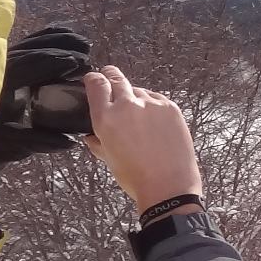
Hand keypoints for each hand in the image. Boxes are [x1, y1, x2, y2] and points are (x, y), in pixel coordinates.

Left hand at [0, 25, 93, 174]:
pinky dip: (43, 38)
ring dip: (56, 40)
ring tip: (81, 41)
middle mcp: (0, 69)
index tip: (80, 64)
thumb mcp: (13, 145)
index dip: (58, 61)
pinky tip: (60, 35)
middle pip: (34, 48)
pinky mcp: (1, 65)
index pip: (33, 64)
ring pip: (29, 42)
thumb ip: (39, 141)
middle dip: (63, 47)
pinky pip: (24, 45)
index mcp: (2, 84)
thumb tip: (69, 140)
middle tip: (86, 52)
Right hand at [81, 66, 204, 215]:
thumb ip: (98, 143)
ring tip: (138, 114)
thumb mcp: (109, 160)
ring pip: (138, 89)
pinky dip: (152, 104)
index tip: (93, 78)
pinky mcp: (170, 107)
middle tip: (110, 77)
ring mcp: (151, 104)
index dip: (93, 79)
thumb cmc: (136, 177)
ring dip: (134, 96)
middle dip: (111, 76)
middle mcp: (127, 106)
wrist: (168, 185)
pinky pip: (156, 98)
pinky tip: (153, 119)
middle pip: (116, 78)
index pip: (96, 85)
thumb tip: (90, 138)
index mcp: (106, 118)